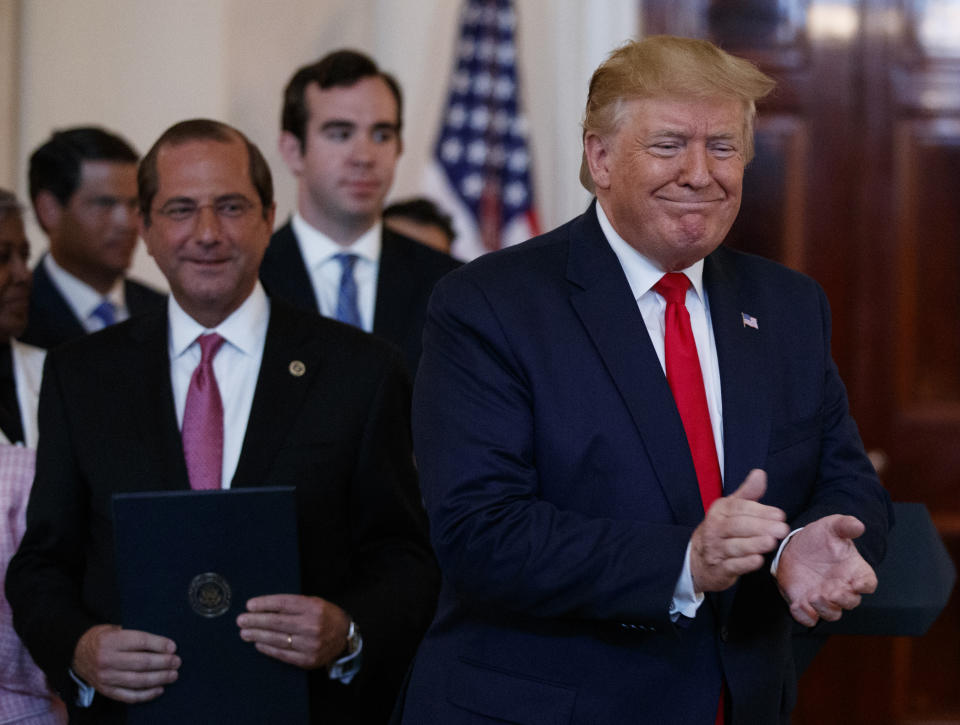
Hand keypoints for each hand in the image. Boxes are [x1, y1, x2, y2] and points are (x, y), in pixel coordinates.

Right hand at [71, 624, 178, 702]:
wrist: (76, 653)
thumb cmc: (103, 638)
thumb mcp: (114, 629)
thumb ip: (134, 635)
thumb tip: (163, 644)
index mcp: (111, 641)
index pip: (140, 642)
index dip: (159, 645)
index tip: (173, 647)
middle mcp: (107, 660)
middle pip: (142, 663)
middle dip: (163, 663)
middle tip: (177, 662)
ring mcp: (106, 678)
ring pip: (138, 681)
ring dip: (159, 678)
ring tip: (173, 675)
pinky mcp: (106, 691)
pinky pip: (129, 696)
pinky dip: (146, 694)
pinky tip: (159, 689)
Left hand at [237, 594, 349, 669]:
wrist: (345, 636)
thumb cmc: (326, 616)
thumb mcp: (314, 603)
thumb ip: (293, 605)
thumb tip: (264, 608)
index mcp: (313, 607)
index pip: (283, 604)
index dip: (264, 604)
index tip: (249, 605)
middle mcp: (311, 625)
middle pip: (277, 622)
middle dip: (256, 621)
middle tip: (241, 620)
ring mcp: (309, 644)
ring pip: (277, 639)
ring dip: (258, 636)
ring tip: (245, 633)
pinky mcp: (308, 659)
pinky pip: (283, 654)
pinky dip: (268, 649)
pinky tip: (258, 644)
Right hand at [690, 469, 790, 592]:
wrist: (698, 560)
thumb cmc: (721, 531)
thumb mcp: (730, 509)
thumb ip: (747, 493)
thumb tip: (760, 473)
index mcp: (719, 512)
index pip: (738, 509)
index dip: (759, 511)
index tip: (780, 515)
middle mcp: (714, 530)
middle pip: (736, 526)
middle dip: (760, 527)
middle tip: (782, 529)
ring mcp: (715, 551)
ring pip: (734, 547)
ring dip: (753, 544)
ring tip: (772, 542)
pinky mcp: (719, 570)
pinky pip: (731, 566)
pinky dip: (744, 564)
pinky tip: (758, 561)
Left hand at [776, 514, 877, 626]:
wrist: (793, 546)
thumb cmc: (819, 538)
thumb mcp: (831, 527)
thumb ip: (845, 525)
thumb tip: (859, 525)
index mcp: (854, 571)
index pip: (868, 583)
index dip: (864, 585)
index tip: (857, 583)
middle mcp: (842, 588)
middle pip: (851, 602)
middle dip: (843, 599)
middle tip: (832, 592)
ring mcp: (824, 598)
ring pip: (832, 613)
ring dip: (825, 609)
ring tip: (813, 597)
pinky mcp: (805, 604)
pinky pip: (808, 618)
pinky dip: (804, 616)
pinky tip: (797, 606)